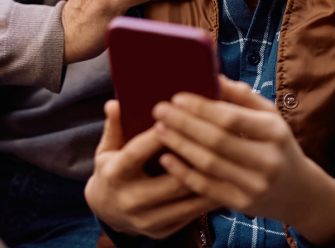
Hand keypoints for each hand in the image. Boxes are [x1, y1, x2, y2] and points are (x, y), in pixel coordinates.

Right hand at [85, 100, 218, 238]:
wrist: (106, 210)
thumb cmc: (111, 168)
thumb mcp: (107, 147)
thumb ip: (114, 126)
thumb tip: (114, 103)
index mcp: (115, 173)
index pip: (139, 151)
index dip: (160, 134)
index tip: (179, 114)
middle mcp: (130, 199)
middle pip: (171, 179)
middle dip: (195, 158)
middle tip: (218, 139)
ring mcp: (146, 219)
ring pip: (185, 200)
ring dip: (208, 181)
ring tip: (228, 161)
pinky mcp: (159, 231)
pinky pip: (189, 215)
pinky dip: (206, 199)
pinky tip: (223, 183)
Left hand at [152, 77, 334, 244]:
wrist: (299, 192)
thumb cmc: (278, 144)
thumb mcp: (270, 116)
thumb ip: (243, 97)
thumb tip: (214, 76)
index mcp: (274, 132)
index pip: (231, 118)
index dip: (201, 108)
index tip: (177, 97)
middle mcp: (267, 160)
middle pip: (216, 140)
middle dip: (183, 124)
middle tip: (159, 110)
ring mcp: (254, 186)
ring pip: (208, 164)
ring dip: (179, 145)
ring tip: (158, 129)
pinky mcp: (242, 204)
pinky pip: (206, 187)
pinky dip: (183, 173)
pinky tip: (166, 158)